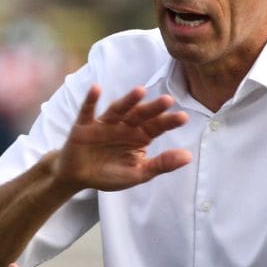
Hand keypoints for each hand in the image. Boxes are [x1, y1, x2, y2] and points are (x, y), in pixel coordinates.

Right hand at [53, 85, 191, 191]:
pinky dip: (91, 99)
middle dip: (153, 108)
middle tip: (167, 100)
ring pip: (118, 109)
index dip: (169, 122)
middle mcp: (124, 125)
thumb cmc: (110, 174)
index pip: (157, 126)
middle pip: (140, 114)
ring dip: (128, 100)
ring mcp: (105, 123)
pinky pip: (88, 110)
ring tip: (139, 91)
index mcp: (140, 136)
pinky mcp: (84, 125)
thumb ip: (161, 164)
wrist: (78, 177)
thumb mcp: (138, 173)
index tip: (183, 118)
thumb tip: (188, 156)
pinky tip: (96, 88)